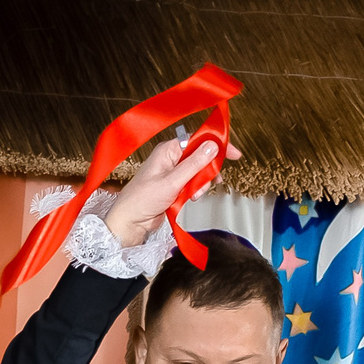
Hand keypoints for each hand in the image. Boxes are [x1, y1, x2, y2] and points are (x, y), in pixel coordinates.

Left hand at [105, 133, 242, 246]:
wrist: (130, 222)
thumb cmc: (142, 200)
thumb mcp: (172, 181)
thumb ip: (194, 164)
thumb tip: (212, 146)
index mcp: (168, 151)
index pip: (198, 140)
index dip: (216, 145)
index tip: (233, 154)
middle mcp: (171, 159)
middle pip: (201, 157)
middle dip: (208, 171)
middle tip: (212, 182)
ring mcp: (173, 173)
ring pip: (199, 173)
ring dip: (201, 184)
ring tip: (194, 195)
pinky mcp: (174, 186)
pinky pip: (193, 184)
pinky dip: (195, 191)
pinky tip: (191, 199)